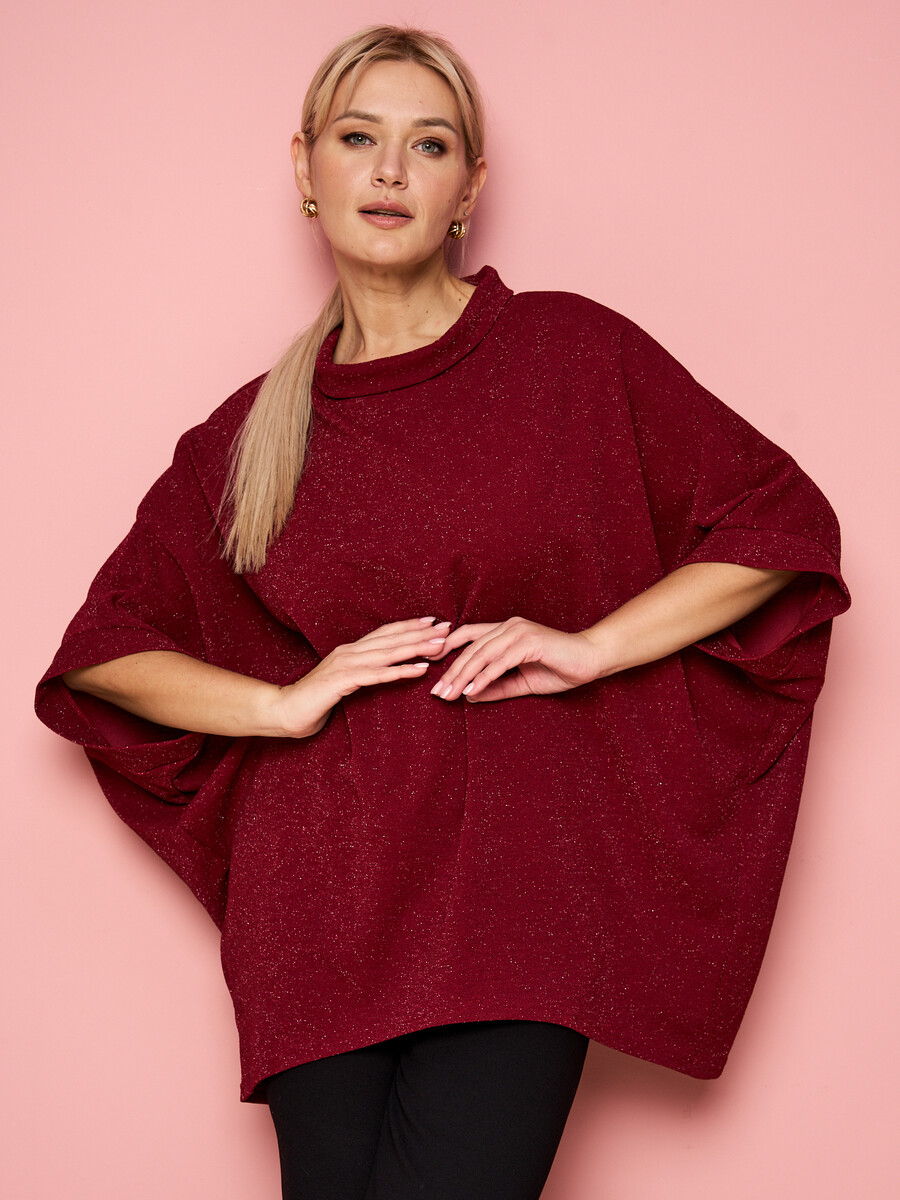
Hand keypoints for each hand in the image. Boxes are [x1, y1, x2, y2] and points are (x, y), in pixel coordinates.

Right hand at [269, 616, 449, 735]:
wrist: (283, 711)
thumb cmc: (314, 701)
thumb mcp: (343, 684)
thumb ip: (361, 675)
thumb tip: (383, 672)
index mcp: (350, 651)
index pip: (385, 634)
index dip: (409, 626)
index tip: (433, 622)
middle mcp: (349, 652)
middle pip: (391, 639)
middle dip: (420, 633)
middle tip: (447, 627)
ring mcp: (345, 665)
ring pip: (388, 653)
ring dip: (416, 648)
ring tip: (440, 645)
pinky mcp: (342, 681)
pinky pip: (376, 675)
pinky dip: (400, 671)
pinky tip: (420, 669)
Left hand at [427, 617, 602, 702]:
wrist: (592, 660)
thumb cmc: (559, 669)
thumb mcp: (521, 682)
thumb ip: (496, 687)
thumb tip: (468, 696)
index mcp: (505, 631)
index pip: (468, 635)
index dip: (447, 647)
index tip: (431, 667)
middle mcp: (509, 626)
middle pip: (470, 648)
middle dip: (451, 672)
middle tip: (437, 693)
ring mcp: (519, 632)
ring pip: (481, 654)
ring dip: (463, 676)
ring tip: (449, 694)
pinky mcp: (529, 642)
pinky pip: (500, 661)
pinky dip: (484, 677)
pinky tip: (472, 691)